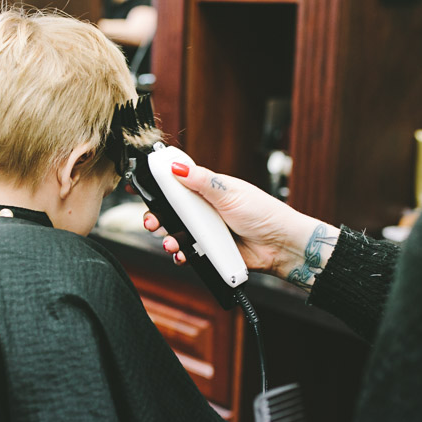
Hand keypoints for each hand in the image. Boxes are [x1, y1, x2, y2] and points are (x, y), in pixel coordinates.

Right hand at [144, 163, 339, 290]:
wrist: (280, 245)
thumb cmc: (263, 213)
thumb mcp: (230, 192)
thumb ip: (202, 180)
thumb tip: (177, 166)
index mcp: (207, 190)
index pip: (177, 184)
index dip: (158, 185)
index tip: (141, 186)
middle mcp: (203, 210)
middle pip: (169, 211)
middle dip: (156, 217)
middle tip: (152, 222)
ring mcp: (204, 231)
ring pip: (175, 233)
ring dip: (168, 239)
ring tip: (172, 243)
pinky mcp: (208, 251)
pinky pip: (187, 253)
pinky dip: (181, 255)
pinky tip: (182, 255)